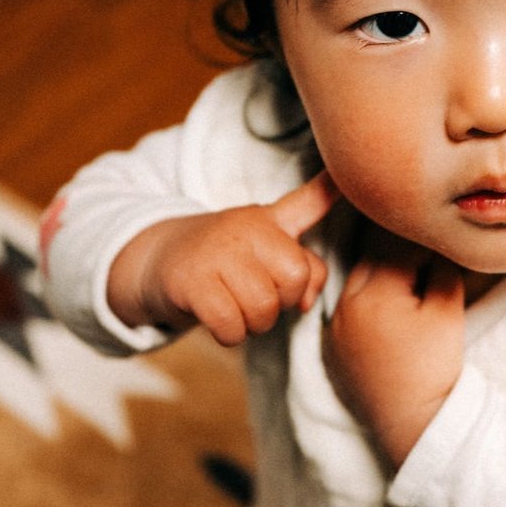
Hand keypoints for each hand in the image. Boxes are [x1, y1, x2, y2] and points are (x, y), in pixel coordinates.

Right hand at [107, 170, 336, 344]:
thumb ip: (306, 267)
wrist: (156, 259)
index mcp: (270, 220)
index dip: (328, 191)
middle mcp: (247, 228)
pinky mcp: (193, 281)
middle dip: (282, 302)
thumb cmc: (223, 261)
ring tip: (237, 309)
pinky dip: (230, 335)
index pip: (308, 201)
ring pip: (264, 307)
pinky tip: (219, 321)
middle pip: (295, 279)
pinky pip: (231, 324)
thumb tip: (306, 302)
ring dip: (254, 324)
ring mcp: (218, 252)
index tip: (349, 172)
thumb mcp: (266, 250)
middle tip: (257, 296)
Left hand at [324, 230, 464, 468]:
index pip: (402, 248)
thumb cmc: (434, 367)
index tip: (443, 244)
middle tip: (425, 256)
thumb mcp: (447, 311)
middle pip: (373, 260)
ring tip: (408, 281)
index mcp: (374, 291)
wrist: (414, 422)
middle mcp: (346, 304)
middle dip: (399, 254)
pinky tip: (388, 310)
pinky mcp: (334, 347)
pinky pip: (347, 309)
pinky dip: (366, 301)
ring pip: (357, 283)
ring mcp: (336, 327)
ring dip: (380, 276)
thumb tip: (439, 246)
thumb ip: (443, 269)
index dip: (427, 244)